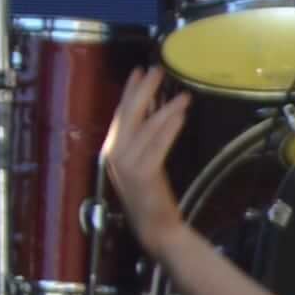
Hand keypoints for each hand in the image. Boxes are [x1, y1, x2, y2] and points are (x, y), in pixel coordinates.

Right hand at [101, 67, 192, 246]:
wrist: (154, 224)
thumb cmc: (151, 193)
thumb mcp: (142, 160)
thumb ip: (145, 137)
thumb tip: (157, 107)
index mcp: (112, 150)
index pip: (120, 114)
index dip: (129, 91)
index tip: (138, 71)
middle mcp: (114, 154)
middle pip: (129, 115)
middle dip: (143, 90)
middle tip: (157, 70)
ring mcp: (126, 164)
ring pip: (146, 127)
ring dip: (165, 108)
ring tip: (182, 94)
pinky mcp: (143, 173)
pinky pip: (158, 145)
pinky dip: (169, 128)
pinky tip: (180, 115)